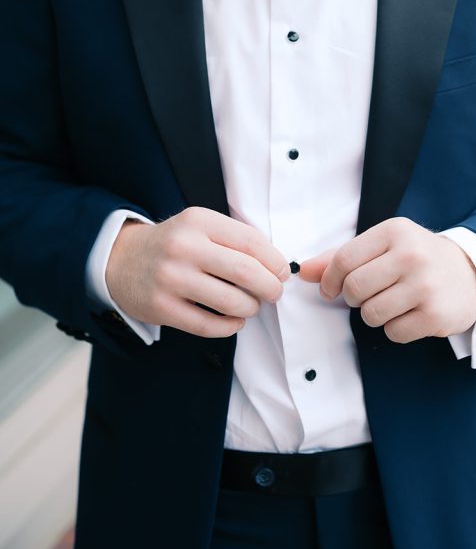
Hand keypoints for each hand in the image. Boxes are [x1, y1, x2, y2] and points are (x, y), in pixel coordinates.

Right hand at [106, 207, 289, 338]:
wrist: (121, 259)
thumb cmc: (173, 244)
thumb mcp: (199, 227)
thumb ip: (234, 239)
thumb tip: (277, 265)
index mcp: (198, 222)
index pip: (251, 241)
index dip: (275, 261)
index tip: (282, 272)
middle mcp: (184, 247)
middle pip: (246, 271)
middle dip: (270, 287)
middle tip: (274, 293)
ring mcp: (171, 278)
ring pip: (230, 301)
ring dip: (250, 308)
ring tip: (251, 306)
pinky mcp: (161, 307)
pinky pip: (208, 325)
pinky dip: (230, 327)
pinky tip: (234, 321)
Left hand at [299, 217, 475, 343]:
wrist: (471, 273)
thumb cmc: (417, 258)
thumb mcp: (384, 245)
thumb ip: (342, 257)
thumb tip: (302, 271)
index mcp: (395, 231)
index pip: (344, 259)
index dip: (330, 280)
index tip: (332, 289)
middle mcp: (411, 255)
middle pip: (354, 289)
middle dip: (353, 298)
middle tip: (369, 295)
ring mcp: (425, 285)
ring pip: (370, 314)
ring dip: (374, 314)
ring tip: (392, 302)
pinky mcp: (435, 314)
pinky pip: (393, 332)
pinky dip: (396, 328)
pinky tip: (410, 314)